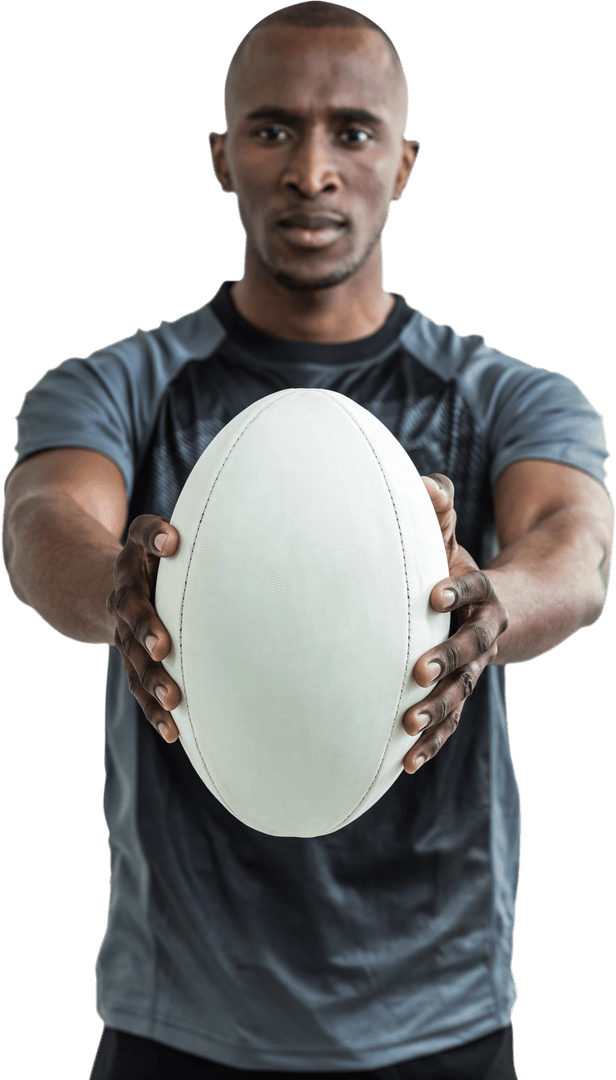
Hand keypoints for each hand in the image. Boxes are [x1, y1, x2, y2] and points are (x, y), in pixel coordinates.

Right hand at [107, 515, 181, 741]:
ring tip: (175, 707)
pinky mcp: (136, 664)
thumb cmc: (146, 556)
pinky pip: (143, 691)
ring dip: (154, 689)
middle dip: (149, 649)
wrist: (108, 585)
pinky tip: (173, 733)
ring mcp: (128, 643)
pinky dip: (157, 713)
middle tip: (164, 655)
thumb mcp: (143, 536)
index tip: (163, 625)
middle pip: (133, 634)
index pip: (135, 599)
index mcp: (129, 584)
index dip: (146, 615)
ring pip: (137, 670)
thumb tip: (173, 539)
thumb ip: (154, 533)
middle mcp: (124, 615)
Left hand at [402, 474, 508, 772]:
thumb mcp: (456, 537)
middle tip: (417, 671)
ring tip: (408, 726)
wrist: (528, 605)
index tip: (435, 592)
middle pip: (470, 647)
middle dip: (445, 658)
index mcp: (482, 593)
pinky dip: (431, 737)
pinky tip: (407, 762)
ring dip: (436, 708)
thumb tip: (426, 484)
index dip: (457, 588)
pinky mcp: (464, 687)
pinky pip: (450, 716)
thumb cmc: (468, 567)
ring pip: (461, 690)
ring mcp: (477, 665)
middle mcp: (484, 631)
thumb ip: (439, 508)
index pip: (473, 588)